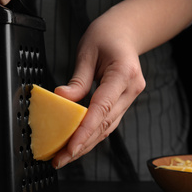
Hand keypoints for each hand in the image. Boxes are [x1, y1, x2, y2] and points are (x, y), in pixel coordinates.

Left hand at [51, 7, 145, 168]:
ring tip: (65, 157)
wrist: (126, 32)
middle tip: (59, 159)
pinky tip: (78, 144)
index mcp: (124, 73)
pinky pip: (107, 121)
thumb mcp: (87, 52)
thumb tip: (61, 99)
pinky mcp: (124, 101)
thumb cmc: (106, 36)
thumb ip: (78, 80)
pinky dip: (92, 134)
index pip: (102, 108)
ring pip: (107, 128)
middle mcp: (131, 89)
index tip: (69, 148)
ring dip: (86, 144)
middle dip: (82, 145)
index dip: (85, 131)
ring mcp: (130, 96)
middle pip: (105, 124)